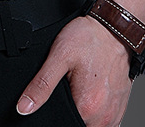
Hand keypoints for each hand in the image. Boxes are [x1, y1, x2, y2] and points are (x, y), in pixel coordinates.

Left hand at [16, 14, 133, 125]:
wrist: (113, 26)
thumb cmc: (89, 38)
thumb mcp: (60, 55)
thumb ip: (42, 84)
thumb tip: (24, 107)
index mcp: (87, 107)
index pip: (63, 125)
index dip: (54, 116)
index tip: (57, 98)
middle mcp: (104, 116)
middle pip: (78, 125)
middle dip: (68, 113)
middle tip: (68, 87)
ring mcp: (114, 113)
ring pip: (91, 126)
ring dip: (82, 114)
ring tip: (79, 88)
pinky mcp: (119, 107)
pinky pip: (104, 122)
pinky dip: (95, 113)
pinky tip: (89, 92)